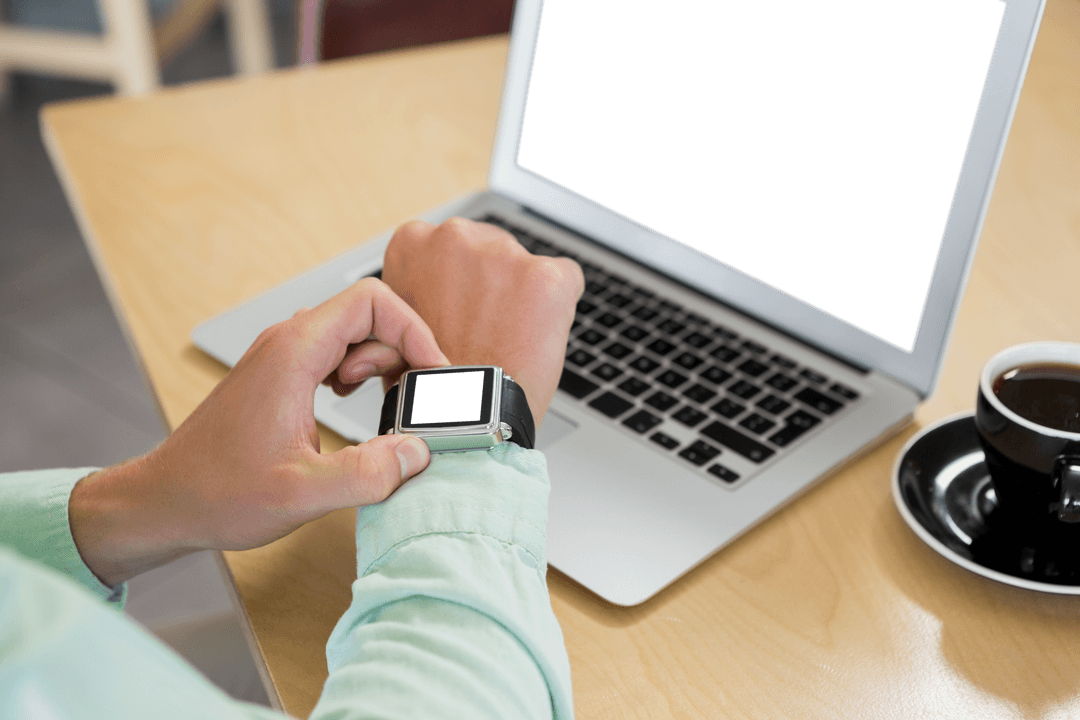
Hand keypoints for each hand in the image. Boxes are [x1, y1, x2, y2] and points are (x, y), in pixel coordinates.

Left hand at [69, 278, 448, 586]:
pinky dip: (360, 374)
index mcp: (294, 353)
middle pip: (368, 313)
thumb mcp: (302, 493)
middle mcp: (287, 344)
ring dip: (382, 365)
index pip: (371, 301)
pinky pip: (334, 354)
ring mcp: (281, 358)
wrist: (164, 501)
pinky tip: (357, 408)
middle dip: (403, 350)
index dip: (413, 330)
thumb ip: (368, 474)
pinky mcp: (280, 378)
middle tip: (413, 399)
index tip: (433, 373)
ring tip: (386, 408)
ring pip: (353, 334)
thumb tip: (417, 453)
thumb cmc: (216, 492)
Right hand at [382, 217, 583, 426]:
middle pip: (493, 249)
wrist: (461, 420)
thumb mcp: (398, 325)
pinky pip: (567, 280)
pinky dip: (559, 308)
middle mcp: (457, 238)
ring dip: (525, 298)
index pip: (452, 244)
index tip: (464, 308)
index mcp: (413, 243)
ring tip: (510, 340)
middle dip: (495, 285)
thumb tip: (432, 289)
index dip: (462, 283)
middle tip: (488, 330)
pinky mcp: (547, 278)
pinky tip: (538, 337)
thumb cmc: (427, 383)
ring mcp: (504, 255)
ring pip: (529, 267)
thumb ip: (418, 292)